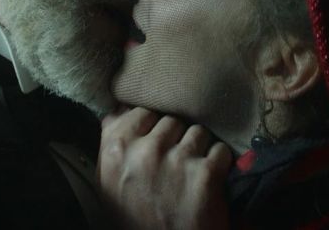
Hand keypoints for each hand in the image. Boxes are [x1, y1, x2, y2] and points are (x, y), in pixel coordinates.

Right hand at [96, 107, 232, 229]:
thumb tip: (119, 109)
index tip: (156, 147)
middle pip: (172, 120)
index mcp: (116, 148)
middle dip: (177, 140)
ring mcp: (176, 160)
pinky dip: (219, 165)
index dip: (154, 128)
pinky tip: (208, 184)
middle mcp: (145, 150)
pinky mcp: (205, 173)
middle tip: (174, 166)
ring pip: (198, 132)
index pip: (143, 111)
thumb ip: (112, 142)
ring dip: (199, 151)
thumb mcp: (108, 182)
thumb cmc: (134, 219)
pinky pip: (220, 150)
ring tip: (191, 175)